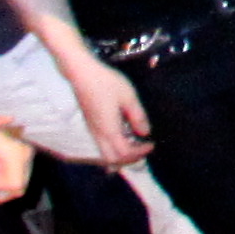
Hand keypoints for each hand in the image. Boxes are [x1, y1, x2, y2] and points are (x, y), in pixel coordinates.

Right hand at [62, 51, 154, 165]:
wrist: (82, 74)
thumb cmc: (106, 83)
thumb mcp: (128, 97)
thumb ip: (138, 116)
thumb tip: (145, 132)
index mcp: (109, 130)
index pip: (124, 153)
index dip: (140, 152)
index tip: (151, 144)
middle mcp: (98, 134)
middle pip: (112, 159)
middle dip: (129, 159)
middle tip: (143, 149)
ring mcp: (92, 130)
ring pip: (105, 154)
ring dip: (121, 155)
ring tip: (135, 144)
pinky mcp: (90, 125)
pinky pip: (102, 145)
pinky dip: (113, 148)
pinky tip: (123, 138)